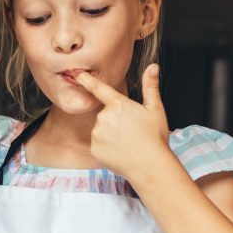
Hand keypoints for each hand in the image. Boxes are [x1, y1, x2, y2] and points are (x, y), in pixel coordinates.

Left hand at [73, 63, 170, 179]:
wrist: (150, 166)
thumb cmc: (155, 137)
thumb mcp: (155, 109)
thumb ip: (150, 86)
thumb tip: (153, 66)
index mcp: (118, 104)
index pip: (99, 89)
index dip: (86, 80)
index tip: (76, 74)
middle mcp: (104, 117)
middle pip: (106, 115)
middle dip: (116, 121)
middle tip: (132, 132)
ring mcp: (97, 134)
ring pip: (101, 130)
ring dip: (110, 135)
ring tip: (127, 143)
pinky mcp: (94, 149)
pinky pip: (98, 145)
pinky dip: (107, 148)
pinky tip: (120, 152)